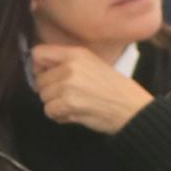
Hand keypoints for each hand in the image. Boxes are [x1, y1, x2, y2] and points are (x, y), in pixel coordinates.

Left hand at [31, 41, 152, 134]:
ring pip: (43, 97)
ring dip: (55, 105)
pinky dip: (59, 116)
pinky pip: (49, 111)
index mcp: (75, 53)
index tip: (47, 76)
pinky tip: (74, 114)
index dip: (38, 67)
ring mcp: (68, 85)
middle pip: (39, 80)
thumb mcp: (92, 64)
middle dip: (50, 91)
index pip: (38, 53)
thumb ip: (68, 63)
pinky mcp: (68, 103)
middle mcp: (70, 66)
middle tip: (68, 96)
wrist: (131, 108)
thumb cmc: (115, 89)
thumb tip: (41, 70)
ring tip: (74, 105)